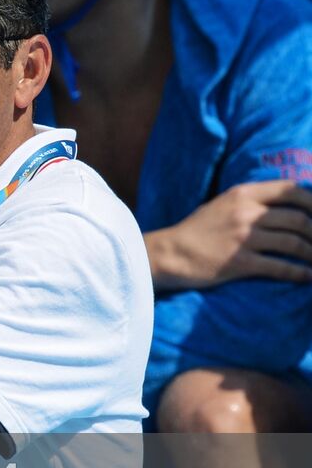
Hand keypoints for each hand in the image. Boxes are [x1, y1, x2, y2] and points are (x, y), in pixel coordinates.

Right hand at [146, 180, 311, 290]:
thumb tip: (283, 205)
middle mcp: (246, 213)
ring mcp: (244, 238)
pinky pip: (280, 267)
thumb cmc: (195, 230)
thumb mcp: (221, 204)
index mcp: (241, 194)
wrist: (170, 253)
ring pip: (294, 244)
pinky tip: (308, 276)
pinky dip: (300, 273)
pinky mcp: (241, 263)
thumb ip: (249, 201)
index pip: (290, 190)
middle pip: (298, 219)